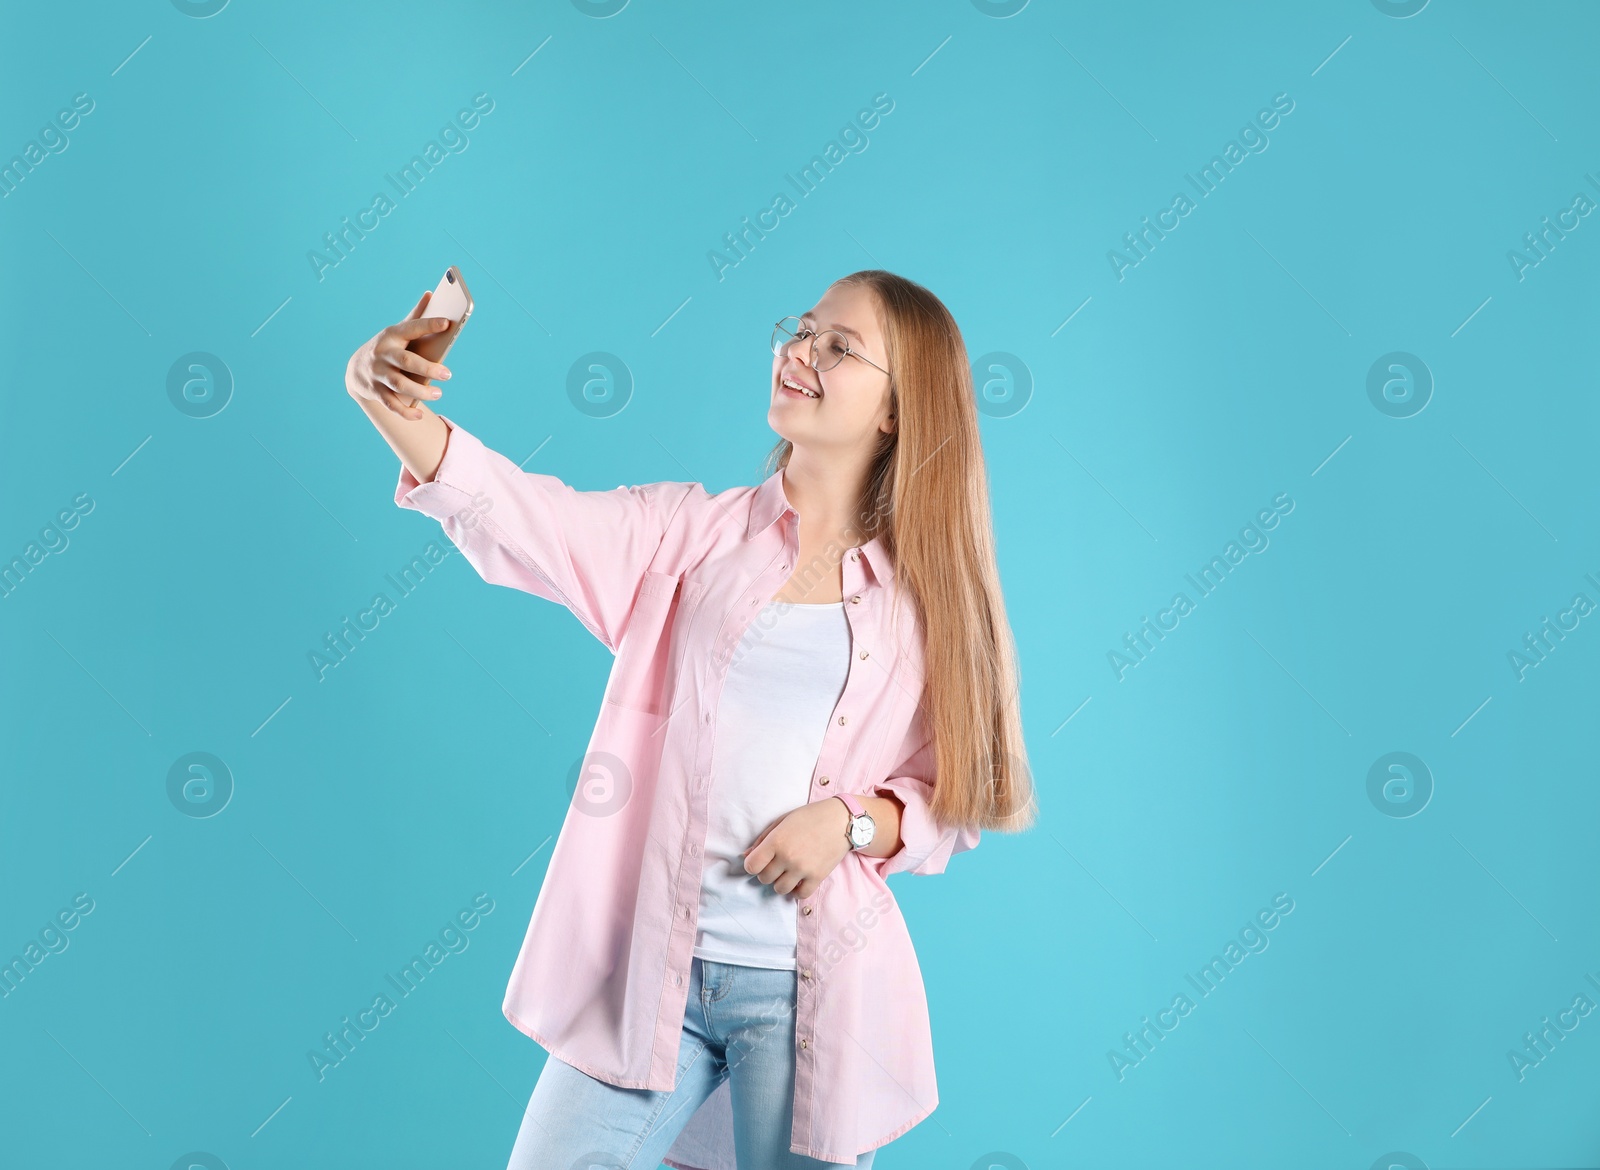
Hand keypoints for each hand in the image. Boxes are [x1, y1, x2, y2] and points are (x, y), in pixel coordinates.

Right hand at [345, 289, 453, 420]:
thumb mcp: (397, 331)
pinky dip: (405, 412)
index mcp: (392, 335)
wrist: (356, 369)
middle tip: (448, 375)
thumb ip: (415, 317)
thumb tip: (431, 294)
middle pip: (406, 361)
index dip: (429, 325)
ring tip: (439, 394)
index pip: (412, 328)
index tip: (447, 323)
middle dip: (428, 369)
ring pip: (399, 384)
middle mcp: (383, 353)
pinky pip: (391, 404)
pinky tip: (419, 415)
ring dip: (420, 392)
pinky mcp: (374, 391)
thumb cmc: (388, 347)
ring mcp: (377, 373)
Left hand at [742, 797, 852, 899]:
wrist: (841, 820)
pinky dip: (797, 890)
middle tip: (776, 863)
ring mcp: (803, 869)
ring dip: (781, 882)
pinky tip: (798, 880)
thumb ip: (762, 839)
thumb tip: (746, 856)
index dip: (753, 864)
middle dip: (767, 872)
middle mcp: (788, 857)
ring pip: (780, 889)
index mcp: (776, 841)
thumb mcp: (782, 821)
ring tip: (788, 872)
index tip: (760, 860)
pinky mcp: (817, 877)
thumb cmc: (810, 817)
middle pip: (764, 879)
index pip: (751, 866)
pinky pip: (800, 895)